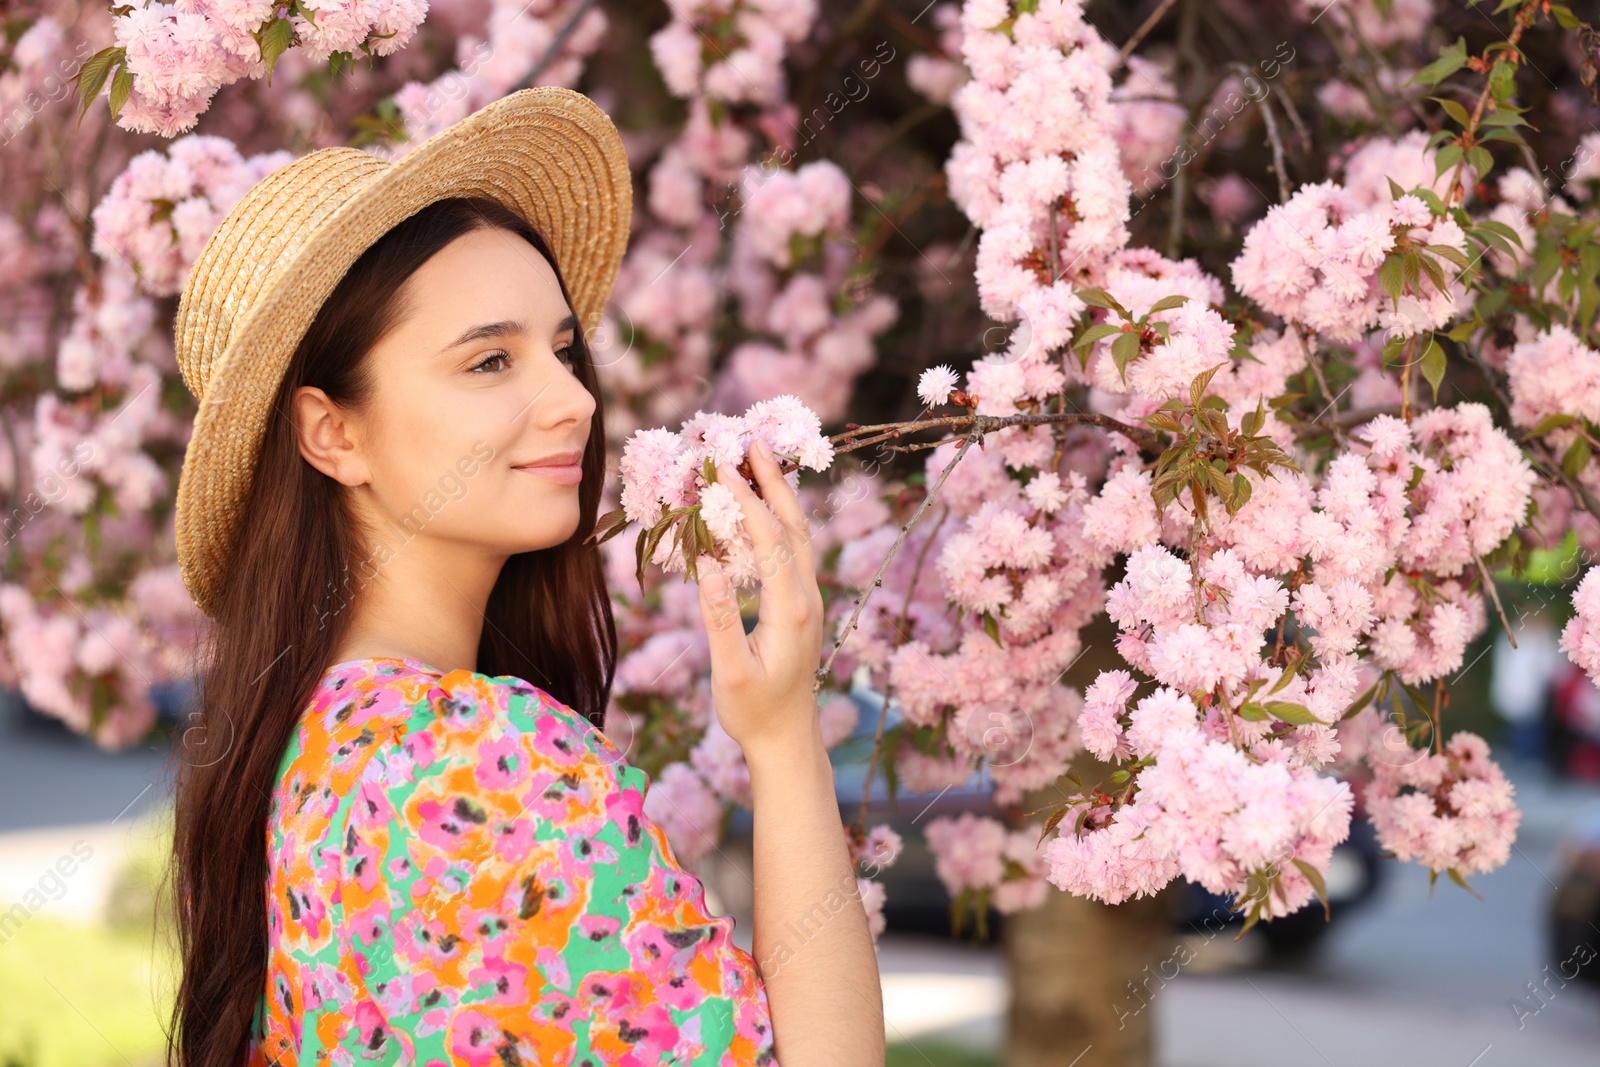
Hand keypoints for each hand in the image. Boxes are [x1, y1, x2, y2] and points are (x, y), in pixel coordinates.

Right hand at [695, 437, 825, 760]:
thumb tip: (708, 565)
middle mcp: (807, 597)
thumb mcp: (730, 670)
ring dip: (778, 495)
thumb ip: (719, 617)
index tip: (725, 469)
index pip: (771, 540)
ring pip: (797, 535)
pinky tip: (759, 508)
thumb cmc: (753, 712)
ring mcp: (808, 600)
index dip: (749, 501)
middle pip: (793, 526)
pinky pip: (791, 551)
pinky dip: (776, 520)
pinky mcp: (801, 605)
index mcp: (791, 609)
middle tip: (752, 442)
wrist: (788, 739)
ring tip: (756, 461)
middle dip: (774, 481)